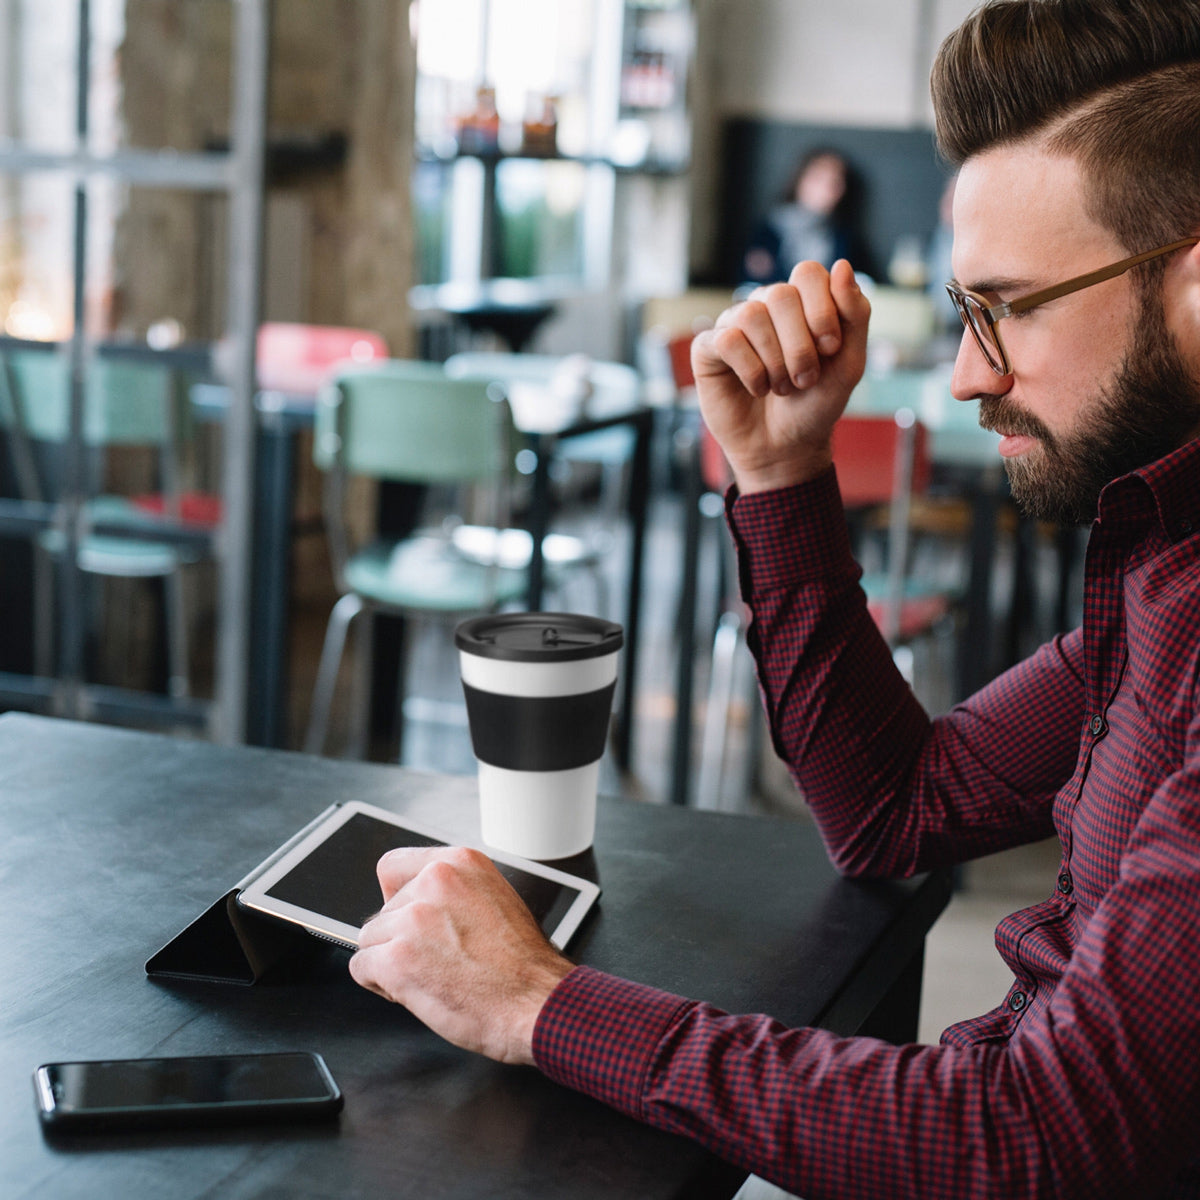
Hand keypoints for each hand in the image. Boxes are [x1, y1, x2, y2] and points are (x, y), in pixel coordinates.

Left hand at [348, 846, 574, 1064]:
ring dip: (391, 961)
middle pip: (383, 909)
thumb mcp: (494, 899)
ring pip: (370, 938)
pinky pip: (361, 967)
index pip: (393, 866)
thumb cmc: (523, 964)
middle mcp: (434, 882)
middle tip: (437, 959)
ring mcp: (412, 919)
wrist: (537, 1002)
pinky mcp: (396, 958)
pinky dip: (380, 984)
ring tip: (431, 975)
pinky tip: (414, 990)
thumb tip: (417, 901)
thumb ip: (454, 892)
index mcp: (459, 863)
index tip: (410, 916)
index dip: (398, 897)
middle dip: (400, 937)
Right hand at [691, 259, 870, 492]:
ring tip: (781, 387)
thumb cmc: (816, 404)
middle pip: (779, 295)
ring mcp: (734, 325)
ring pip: (751, 315)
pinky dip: (750, 370)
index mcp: (800, 302)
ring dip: (775, 361)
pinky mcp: (708, 349)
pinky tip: (757, 388)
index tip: (830, 349)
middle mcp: (765, 306)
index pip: (807, 273)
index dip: (821, 309)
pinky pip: (726, 340)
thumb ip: (855, 314)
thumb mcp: (849, 363)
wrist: (786, 447)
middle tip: (806, 379)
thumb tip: (841, 265)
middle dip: (799, 345)